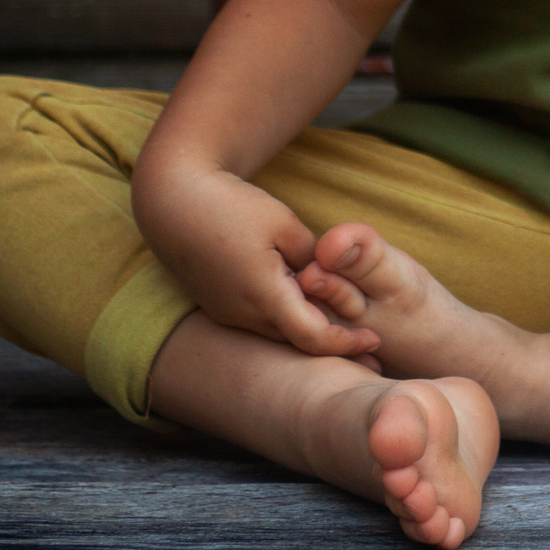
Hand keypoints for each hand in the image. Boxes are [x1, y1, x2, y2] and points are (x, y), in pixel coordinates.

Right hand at [132, 161, 381, 364]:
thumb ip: (314, 257)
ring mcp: (226, 313)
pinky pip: (260, 322)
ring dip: (310, 333)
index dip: (347, 342)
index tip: (375, 339)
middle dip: (334, 346)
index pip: (313, 337)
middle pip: (297, 341)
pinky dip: (288, 320)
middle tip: (372, 348)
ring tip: (348, 331)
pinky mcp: (219, 305)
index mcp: (263, 296)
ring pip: (278, 333)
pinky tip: (310, 310)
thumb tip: (333, 280)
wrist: (173, 200)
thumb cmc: (232, 206)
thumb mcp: (285, 224)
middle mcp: (242, 314)